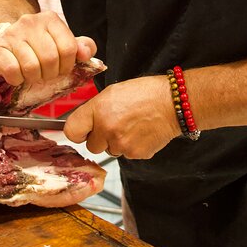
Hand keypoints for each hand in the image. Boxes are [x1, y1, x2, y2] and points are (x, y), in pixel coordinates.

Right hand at [0, 11, 95, 86]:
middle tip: (45, 74)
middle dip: (50, 74)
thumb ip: (81, 47)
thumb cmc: (38, 46)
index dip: (67, 65)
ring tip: (31, 74)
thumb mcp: (62, 43)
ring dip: (33, 78)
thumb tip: (86, 54)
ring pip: (31, 67)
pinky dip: (17, 79)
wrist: (7, 42)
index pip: (69, 48)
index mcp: (50, 19)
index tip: (61, 68)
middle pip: (50, 59)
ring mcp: (11, 33)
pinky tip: (18, 75)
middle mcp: (30, 22)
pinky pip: (12, 70)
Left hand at [64, 75, 180, 159]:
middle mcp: (107, 128)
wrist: (174, 103)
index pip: (72, 131)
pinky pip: (126, 154)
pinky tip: (141, 132)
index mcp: (98, 110)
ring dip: (117, 142)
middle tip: (116, 124)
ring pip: (110, 150)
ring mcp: (121, 144)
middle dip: (101, 138)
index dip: (78, 132)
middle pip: (92, 146)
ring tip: (132, 125)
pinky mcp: (135, 154)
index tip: (84, 131)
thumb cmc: (146, 93)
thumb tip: (85, 123)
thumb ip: (96, 109)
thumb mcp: (113, 92)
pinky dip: (132, 146)